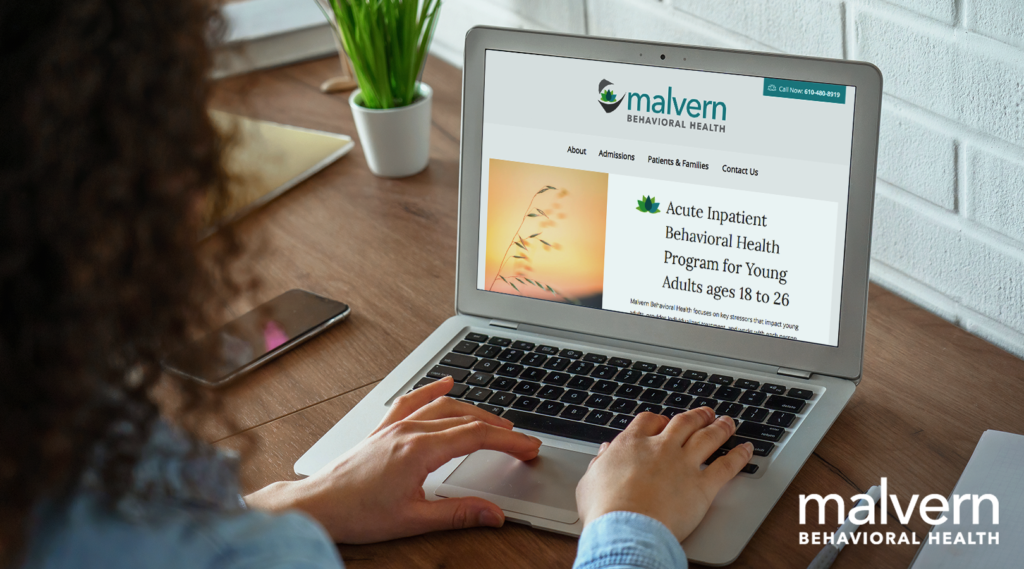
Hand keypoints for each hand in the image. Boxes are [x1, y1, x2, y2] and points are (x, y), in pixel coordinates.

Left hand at [245, 377, 540, 542]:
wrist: (317, 507)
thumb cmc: (357, 513)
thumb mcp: (414, 520)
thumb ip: (458, 514)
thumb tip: (494, 513)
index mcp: (419, 450)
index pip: (476, 437)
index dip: (508, 441)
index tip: (529, 447)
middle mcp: (408, 431)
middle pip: (466, 419)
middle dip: (499, 427)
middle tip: (523, 441)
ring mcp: (395, 427)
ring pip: (443, 407)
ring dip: (474, 411)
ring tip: (497, 422)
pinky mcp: (383, 430)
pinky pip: (412, 401)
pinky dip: (432, 390)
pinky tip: (446, 384)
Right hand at [575, 407, 752, 540]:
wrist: (625, 528)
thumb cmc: (605, 510)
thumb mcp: (589, 482)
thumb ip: (600, 463)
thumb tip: (605, 452)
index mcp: (632, 444)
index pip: (649, 421)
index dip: (659, 420)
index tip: (664, 422)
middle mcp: (661, 448)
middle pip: (684, 423)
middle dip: (696, 416)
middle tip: (705, 413)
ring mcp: (684, 464)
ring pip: (708, 437)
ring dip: (720, 427)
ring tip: (728, 422)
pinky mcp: (702, 486)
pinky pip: (727, 466)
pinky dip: (739, 456)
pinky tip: (746, 449)